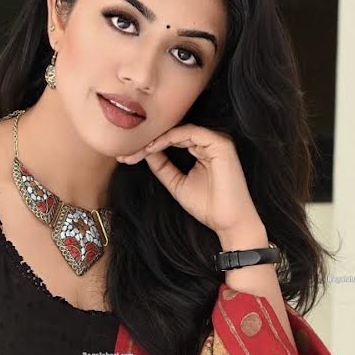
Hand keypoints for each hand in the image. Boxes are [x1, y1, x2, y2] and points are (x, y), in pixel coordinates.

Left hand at [117, 123, 263, 239]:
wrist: (229, 222)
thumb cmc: (208, 206)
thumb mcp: (177, 184)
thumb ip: (163, 167)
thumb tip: (145, 152)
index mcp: (201, 149)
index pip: (170, 141)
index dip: (148, 147)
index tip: (126, 158)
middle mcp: (209, 141)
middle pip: (172, 134)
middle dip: (147, 143)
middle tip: (125, 154)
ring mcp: (216, 141)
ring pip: (178, 131)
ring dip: (154, 140)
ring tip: (136, 152)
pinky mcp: (221, 144)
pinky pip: (190, 133)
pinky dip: (169, 138)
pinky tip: (153, 148)